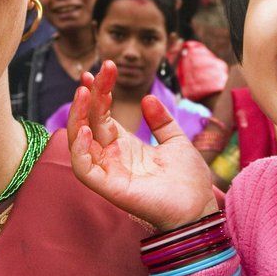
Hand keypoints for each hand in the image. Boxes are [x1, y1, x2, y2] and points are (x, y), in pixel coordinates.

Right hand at [67, 61, 218, 230]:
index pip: (102, 114)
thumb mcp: (175, 141)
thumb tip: (147, 97)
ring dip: (77, 116)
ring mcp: (108, 171)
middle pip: (89, 121)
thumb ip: (161, 121)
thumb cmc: (189, 180)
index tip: (104, 68)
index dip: (100, 91)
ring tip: (84, 92)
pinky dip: (80, 149)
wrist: (199, 207)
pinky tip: (87, 129)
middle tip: (94, 72)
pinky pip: (84, 168)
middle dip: (89, 95)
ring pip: (78, 142)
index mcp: (124, 145)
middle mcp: (111, 156)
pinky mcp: (108, 187)